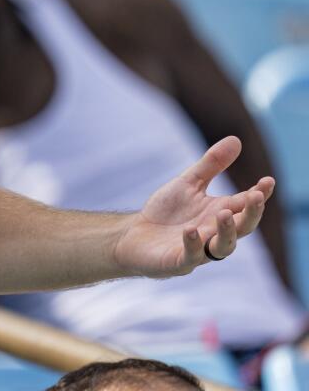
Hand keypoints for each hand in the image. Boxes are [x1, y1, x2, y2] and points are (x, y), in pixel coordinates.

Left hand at [112, 136, 271, 278]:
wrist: (134, 235)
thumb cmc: (167, 212)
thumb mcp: (189, 183)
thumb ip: (212, 165)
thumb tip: (236, 139)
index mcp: (220, 213)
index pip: (245, 205)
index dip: (259, 194)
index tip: (268, 181)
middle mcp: (214, 233)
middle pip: (242, 228)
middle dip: (251, 214)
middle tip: (255, 197)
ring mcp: (199, 250)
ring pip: (223, 247)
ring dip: (227, 231)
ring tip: (224, 212)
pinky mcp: (178, 261)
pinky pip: (191, 256)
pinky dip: (192, 244)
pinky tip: (190, 230)